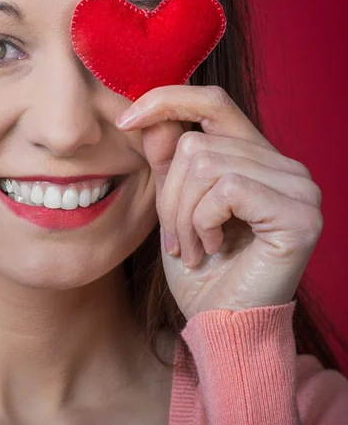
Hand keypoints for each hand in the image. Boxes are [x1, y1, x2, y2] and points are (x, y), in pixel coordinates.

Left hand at [116, 85, 322, 321]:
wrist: (222, 324)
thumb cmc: (201, 271)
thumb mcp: (173, 209)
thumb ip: (167, 164)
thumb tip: (151, 119)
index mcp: (256, 159)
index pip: (213, 102)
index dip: (166, 100)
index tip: (125, 121)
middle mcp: (285, 166)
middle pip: (198, 143)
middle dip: (170, 196)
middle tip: (177, 239)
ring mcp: (298, 187)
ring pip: (206, 164)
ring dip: (183, 215)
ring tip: (193, 248)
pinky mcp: (299, 213)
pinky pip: (226, 190)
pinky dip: (203, 222)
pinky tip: (212, 249)